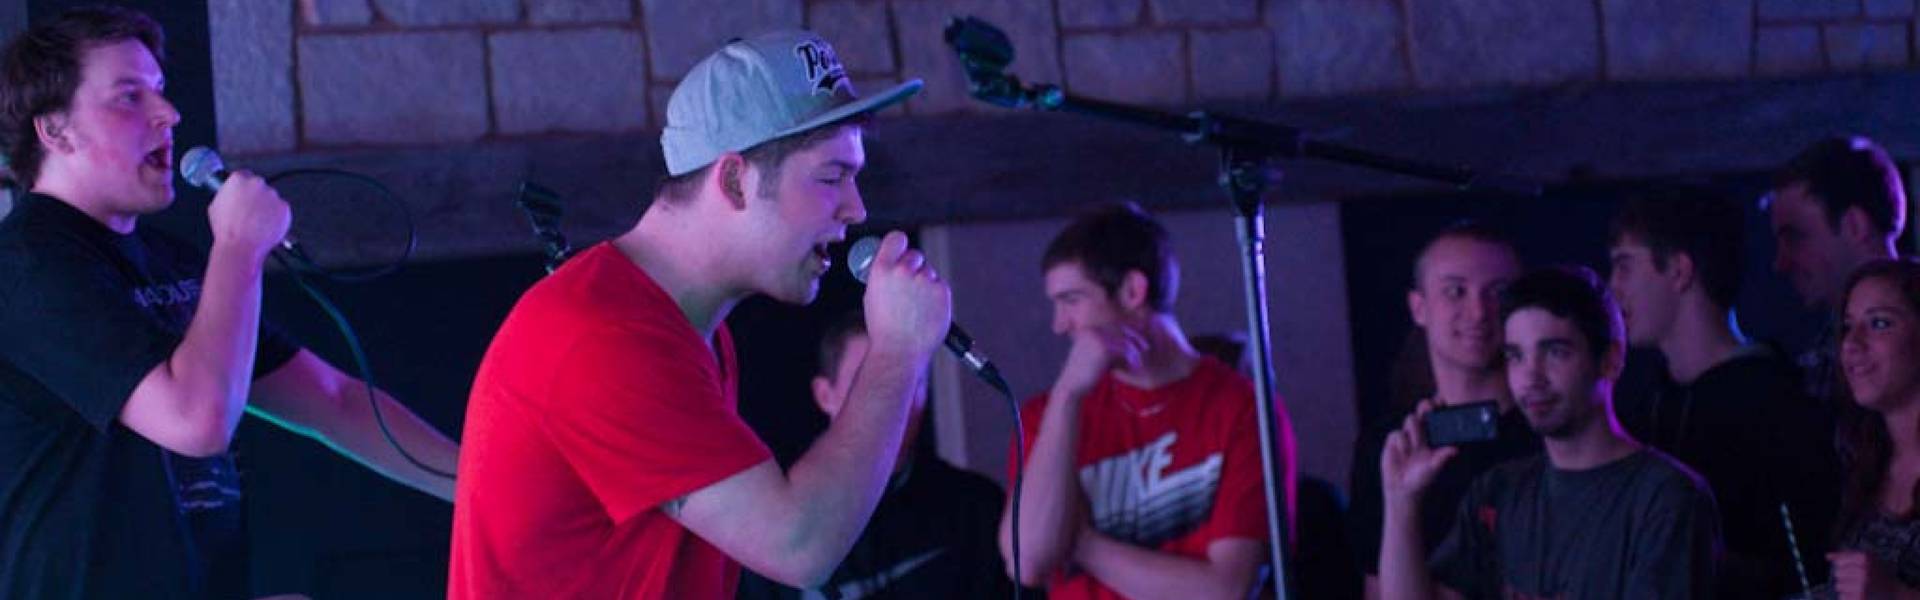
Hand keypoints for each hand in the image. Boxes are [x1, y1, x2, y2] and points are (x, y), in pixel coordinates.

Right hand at [206, 170, 289, 257]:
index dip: (243, 187)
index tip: (244, 195)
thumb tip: (231, 194)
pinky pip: (281, 210)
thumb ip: (226, 194)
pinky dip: (277, 216)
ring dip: (267, 207)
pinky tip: (266, 225)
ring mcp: (272, 195)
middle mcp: (256, 183)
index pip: (244, 175)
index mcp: (237, 180)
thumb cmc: (227, 230)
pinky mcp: (284, 207)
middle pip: (259, 186)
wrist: (241, 246)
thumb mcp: (216, 206)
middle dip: (256, 197)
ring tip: (257, 222)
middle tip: (250, 212)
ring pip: (271, 198)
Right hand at [861, 231, 951, 356]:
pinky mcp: (942, 290)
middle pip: (915, 255)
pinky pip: (940, 285)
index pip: (897, 239)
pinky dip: (936, 295)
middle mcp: (904, 271)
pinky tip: (925, 311)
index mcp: (882, 269)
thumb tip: (892, 264)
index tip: (901, 251)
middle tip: (909, 289)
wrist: (900, 350)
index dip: (899, 245)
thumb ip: (884, 275)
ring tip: (916, 306)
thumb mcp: (872, 295)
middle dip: (913, 267)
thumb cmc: (884, 328)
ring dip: (925, 283)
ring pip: (929, 272)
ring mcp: (925, 280)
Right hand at [1051, 324, 1144, 398]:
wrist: (1072, 386)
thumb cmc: (1083, 374)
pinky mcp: (1103, 348)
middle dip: (1135, 338)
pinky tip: (1137, 364)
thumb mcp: (1094, 357)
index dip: (1128, 332)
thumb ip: (1108, 348)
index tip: (1140, 340)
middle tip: (1147, 346)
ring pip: (1124, 339)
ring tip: (1144, 356)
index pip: (1114, 326)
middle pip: (1120, 330)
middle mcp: (1093, 331)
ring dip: (1135, 348)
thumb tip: (1127, 345)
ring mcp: (1097, 338)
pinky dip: (1132, 357)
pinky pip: (1123, 349)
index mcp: (1089, 330)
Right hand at [1380, 400, 1458, 505]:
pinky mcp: (1395, 440)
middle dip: (1426, 406)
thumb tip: (1455, 450)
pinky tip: (1405, 454)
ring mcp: (1408, 435)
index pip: (1439, 414)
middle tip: (1429, 408)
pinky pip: (1398, 433)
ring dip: (1415, 431)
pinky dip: (1402, 442)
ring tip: (1417, 447)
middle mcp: (1423, 431)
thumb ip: (1443, 457)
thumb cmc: (1424, 478)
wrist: (1404, 488)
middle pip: (1424, 409)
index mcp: (1436, 435)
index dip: (1440, 405)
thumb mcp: (1436, 467)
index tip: (1442, 402)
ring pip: (1411, 419)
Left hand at [1829, 551, 1902, 599]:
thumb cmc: (1879, 576)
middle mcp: (1863, 570)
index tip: (1855, 569)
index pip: (1839, 561)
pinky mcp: (1859, 598)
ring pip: (1838, 586)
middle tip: (1860, 580)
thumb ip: (1846, 555)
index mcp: (1865, 558)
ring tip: (1860, 588)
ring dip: (1847, 588)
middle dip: (1846, 577)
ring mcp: (1861, 585)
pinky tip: (1860, 595)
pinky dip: (1849, 597)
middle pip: (1837, 573)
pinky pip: (1842, 596)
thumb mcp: (1868, 560)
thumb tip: (1828, 556)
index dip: (1845, 566)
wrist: (1895, 594)